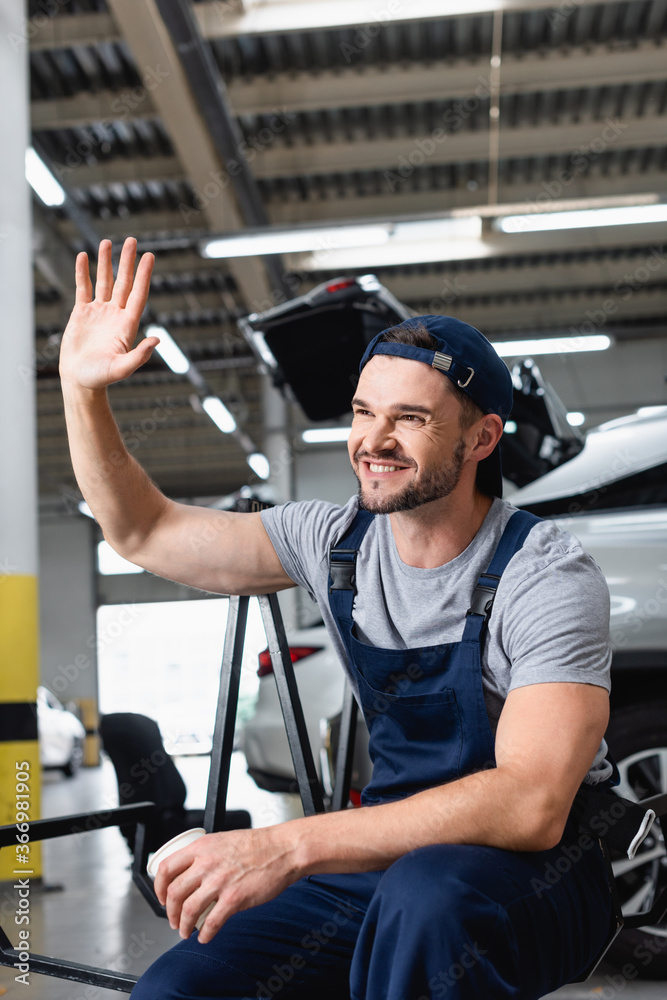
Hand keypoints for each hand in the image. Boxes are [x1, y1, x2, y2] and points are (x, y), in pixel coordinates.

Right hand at [59, 237, 157, 390]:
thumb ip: (140, 355)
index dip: (144, 275)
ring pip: (104, 282)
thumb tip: (157, 340)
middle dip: (127, 262)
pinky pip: (83, 288)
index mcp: (127, 325)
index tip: (149, 256)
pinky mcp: (82, 314)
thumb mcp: (122, 368)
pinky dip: (83, 273)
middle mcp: (116, 315)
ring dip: (106, 262)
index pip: (138, 294)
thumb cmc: (102, 377)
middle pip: (124, 283)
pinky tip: (84, 257)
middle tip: (132, 241)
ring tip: (107, 242)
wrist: (80, 380)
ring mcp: (99, 312)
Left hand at [153, 826, 300, 943]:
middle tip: (174, 921)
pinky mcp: (234, 898)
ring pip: (189, 911)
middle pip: (174, 894)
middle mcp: (207, 863)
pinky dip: (205, 934)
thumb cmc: (257, 846)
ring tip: (186, 932)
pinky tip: (205, 936)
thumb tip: (190, 873)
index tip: (161, 898)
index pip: (166, 868)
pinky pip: (211, 923)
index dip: (158, 887)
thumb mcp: (222, 841)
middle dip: (170, 913)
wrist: (282, 850)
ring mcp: (220, 882)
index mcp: (201, 848)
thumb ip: (204, 855)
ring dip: (184, 927)